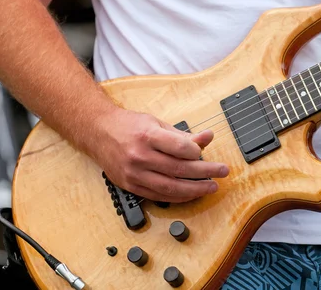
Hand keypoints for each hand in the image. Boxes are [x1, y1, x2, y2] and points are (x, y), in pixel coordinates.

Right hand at [88, 107, 228, 202]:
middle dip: (205, 172)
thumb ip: (183, 134)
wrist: (98, 132)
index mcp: (147, 136)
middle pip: (179, 169)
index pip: (180, 148)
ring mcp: (134, 174)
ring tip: (211, 187)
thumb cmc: (130, 126)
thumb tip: (208, 136)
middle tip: (222, 172)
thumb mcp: (157, 123)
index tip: (204, 153)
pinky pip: (159, 196)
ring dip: (195, 189)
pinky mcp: (131, 186)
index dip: (197, 152)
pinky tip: (192, 193)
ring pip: (171, 187)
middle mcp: (140, 156)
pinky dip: (178, 197)